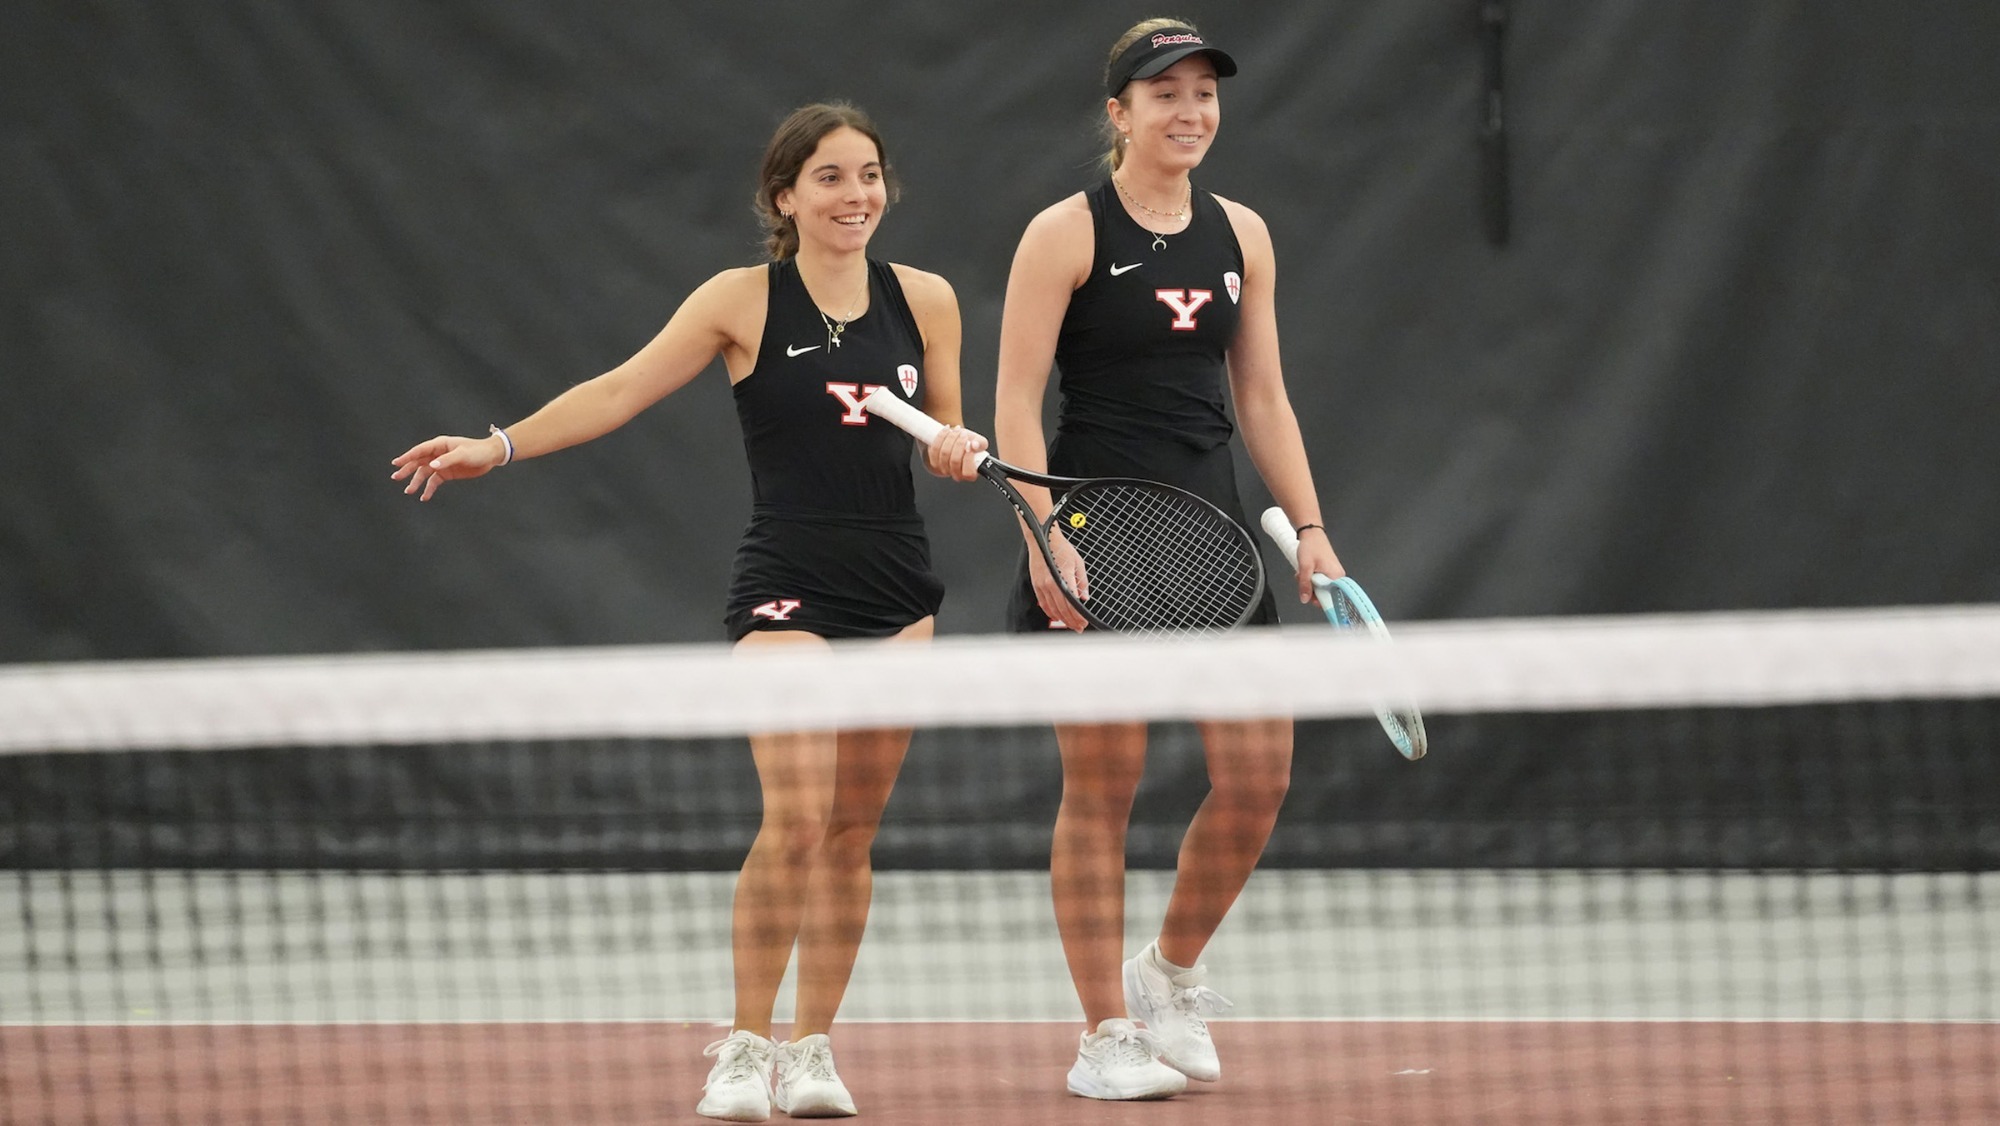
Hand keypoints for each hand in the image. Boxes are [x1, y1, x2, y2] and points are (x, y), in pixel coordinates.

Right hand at [390, 434, 507, 500]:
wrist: (490, 457)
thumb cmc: (477, 451)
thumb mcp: (462, 454)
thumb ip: (447, 460)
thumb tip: (432, 466)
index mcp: (439, 445)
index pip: (420, 450)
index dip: (407, 456)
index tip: (396, 463)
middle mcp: (437, 454)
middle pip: (418, 462)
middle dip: (407, 470)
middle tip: (395, 477)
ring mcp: (441, 464)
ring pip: (424, 473)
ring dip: (416, 482)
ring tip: (409, 491)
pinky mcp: (446, 473)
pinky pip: (434, 481)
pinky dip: (429, 489)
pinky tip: (424, 497)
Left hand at [922, 424, 988, 481]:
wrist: (955, 441)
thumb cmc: (969, 444)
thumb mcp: (979, 442)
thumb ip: (981, 443)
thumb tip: (974, 445)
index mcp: (970, 474)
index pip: (968, 473)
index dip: (968, 458)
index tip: (970, 444)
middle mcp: (957, 474)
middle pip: (955, 461)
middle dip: (959, 443)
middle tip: (963, 433)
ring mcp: (944, 470)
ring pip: (944, 453)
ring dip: (951, 438)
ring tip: (956, 430)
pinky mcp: (934, 462)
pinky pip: (935, 449)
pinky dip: (941, 437)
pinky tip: (947, 430)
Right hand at [1029, 528, 1090, 630]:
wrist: (1043, 539)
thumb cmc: (1060, 548)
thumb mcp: (1078, 563)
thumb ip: (1082, 582)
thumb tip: (1084, 597)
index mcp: (1064, 577)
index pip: (1072, 603)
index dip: (1079, 615)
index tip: (1084, 621)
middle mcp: (1051, 583)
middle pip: (1063, 609)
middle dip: (1072, 621)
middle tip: (1079, 627)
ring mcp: (1042, 584)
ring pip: (1053, 608)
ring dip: (1062, 619)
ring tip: (1070, 624)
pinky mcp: (1036, 584)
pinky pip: (1043, 603)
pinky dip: (1050, 612)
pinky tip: (1056, 617)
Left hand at [1293, 525, 1345, 602]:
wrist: (1312, 534)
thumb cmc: (1311, 546)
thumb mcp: (1305, 567)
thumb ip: (1305, 585)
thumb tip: (1304, 599)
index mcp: (1336, 577)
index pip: (1331, 598)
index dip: (1318, 599)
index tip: (1308, 597)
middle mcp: (1338, 577)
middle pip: (1323, 593)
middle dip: (1310, 589)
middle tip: (1302, 579)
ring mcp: (1333, 574)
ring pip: (1319, 587)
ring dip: (1308, 583)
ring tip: (1302, 573)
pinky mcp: (1328, 572)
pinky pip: (1319, 581)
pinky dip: (1310, 578)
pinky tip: (1305, 571)